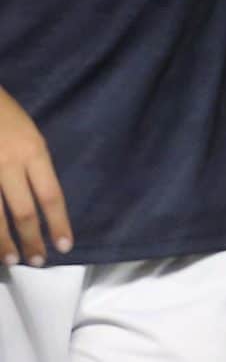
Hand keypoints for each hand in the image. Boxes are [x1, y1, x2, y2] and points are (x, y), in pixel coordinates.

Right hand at [0, 84, 69, 265]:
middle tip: (38, 261)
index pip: (51, 195)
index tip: (66, 245)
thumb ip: (33, 167)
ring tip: (10, 260)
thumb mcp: (29, 135)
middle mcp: (9, 164)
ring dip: (3, 243)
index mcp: (33, 152)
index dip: (59, 223)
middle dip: (32, 240)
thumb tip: (41, 202)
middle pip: (24, 211)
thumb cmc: (4, 116)